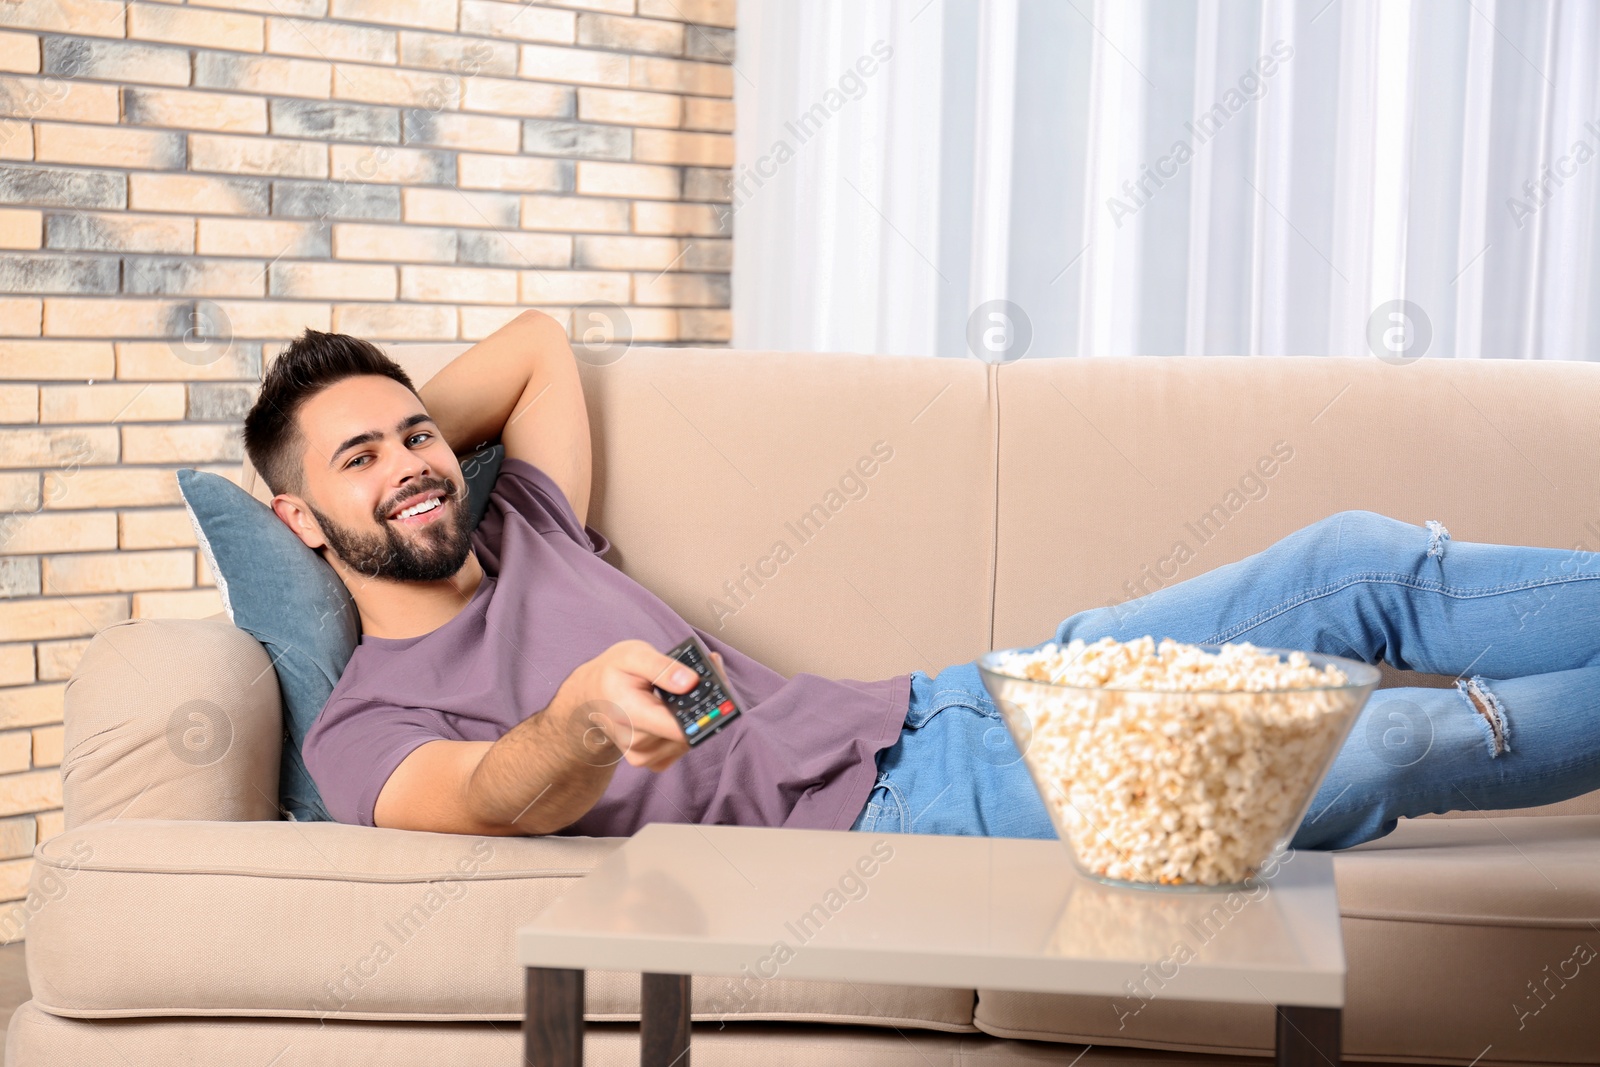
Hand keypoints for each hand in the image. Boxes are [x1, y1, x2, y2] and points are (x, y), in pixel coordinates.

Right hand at [554, 639, 698, 771]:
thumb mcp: (632, 655)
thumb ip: (661, 667)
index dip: (706, 707)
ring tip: (693, 685)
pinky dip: (690, 727)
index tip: (718, 682)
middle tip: (712, 670)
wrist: (590, 698)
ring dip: (700, 713)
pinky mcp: (652, 760)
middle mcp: (637, 742)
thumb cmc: (611, 674)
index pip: (680, 727)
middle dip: (707, 701)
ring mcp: (644, 755)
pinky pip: (683, 746)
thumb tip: (691, 682)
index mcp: (630, 714)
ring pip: (690, 739)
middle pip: (690, 731)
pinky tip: (684, 707)